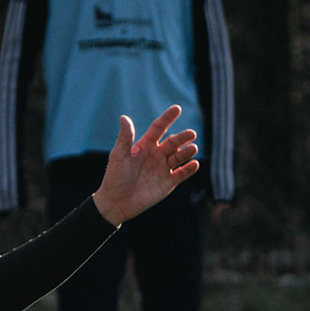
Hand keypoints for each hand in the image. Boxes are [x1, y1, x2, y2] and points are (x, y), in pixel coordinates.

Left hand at [92, 105, 199, 225]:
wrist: (116, 202)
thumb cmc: (115, 177)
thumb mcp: (119, 156)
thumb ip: (125, 137)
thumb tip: (124, 117)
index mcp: (145, 145)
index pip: (159, 128)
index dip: (167, 118)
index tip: (177, 108)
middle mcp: (157, 154)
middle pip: (173, 142)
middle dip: (182, 138)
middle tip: (191, 134)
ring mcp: (164, 168)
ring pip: (180, 156)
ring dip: (187, 152)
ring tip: (192, 148)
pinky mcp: (169, 182)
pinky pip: (182, 174)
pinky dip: (189, 169)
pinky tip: (194, 164)